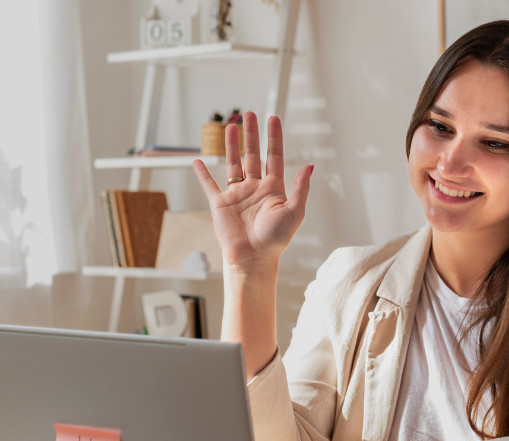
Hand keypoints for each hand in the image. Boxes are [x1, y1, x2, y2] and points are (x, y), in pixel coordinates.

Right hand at [192, 112, 312, 269]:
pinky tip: (198, 160)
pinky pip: (209, 185)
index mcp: (273, 189)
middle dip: (251, 135)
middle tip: (249, 115)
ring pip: (233, 164)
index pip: (274, 156)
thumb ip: (300, 188)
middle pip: (252, 155)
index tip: (273, 118)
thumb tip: (310, 166)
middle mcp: (255, 188)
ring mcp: (237, 195)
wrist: (253, 257)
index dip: (274, 137)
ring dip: (231, 145)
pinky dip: (202, 173)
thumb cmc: (276, 239)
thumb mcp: (294, 212)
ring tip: (231, 127)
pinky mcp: (220, 203)